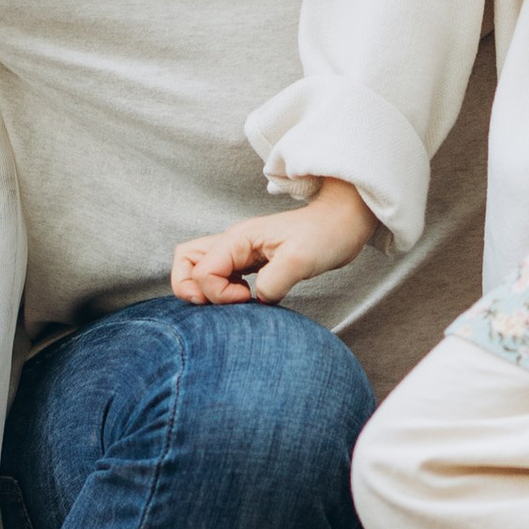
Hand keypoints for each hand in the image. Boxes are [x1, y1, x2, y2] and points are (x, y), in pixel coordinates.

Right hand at [171, 180, 376, 305]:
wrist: (343, 223)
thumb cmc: (325, 235)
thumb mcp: (301, 260)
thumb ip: (274, 282)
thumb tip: (256, 300)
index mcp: (239, 238)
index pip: (202, 269)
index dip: (217, 292)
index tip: (248, 298)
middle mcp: (233, 242)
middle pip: (185, 261)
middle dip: (191, 288)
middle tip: (219, 304)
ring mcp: (240, 251)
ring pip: (199, 268)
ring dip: (205, 290)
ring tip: (234, 303)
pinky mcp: (251, 261)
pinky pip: (220, 276)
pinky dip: (222, 292)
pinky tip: (246, 300)